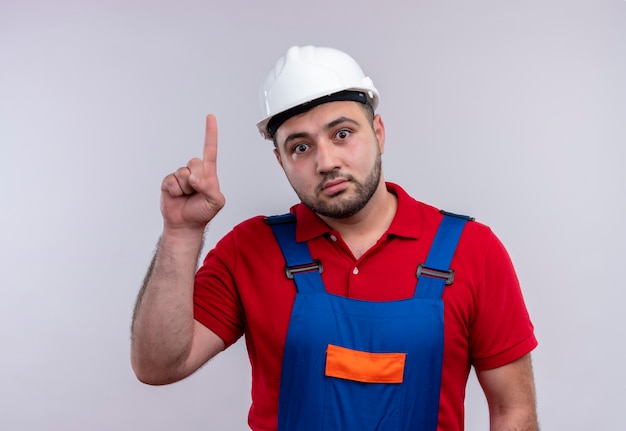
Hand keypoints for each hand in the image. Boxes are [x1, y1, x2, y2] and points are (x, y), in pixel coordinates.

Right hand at [160, 114, 225, 232]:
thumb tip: (195, 179)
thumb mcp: (215, 202)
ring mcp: (181, 176)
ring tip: (188, 196)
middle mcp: (194, 171)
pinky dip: (175, 191)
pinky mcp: (169, 182)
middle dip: (196, 178)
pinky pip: (171, 181)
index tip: (210, 117)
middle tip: (196, 191)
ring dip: (186, 188)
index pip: (210, 150)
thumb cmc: (203, 212)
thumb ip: (210, 188)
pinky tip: (178, 197)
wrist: (185, 224)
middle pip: (195, 162)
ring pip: (183, 173)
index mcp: (208, 173)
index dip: (210, 133)